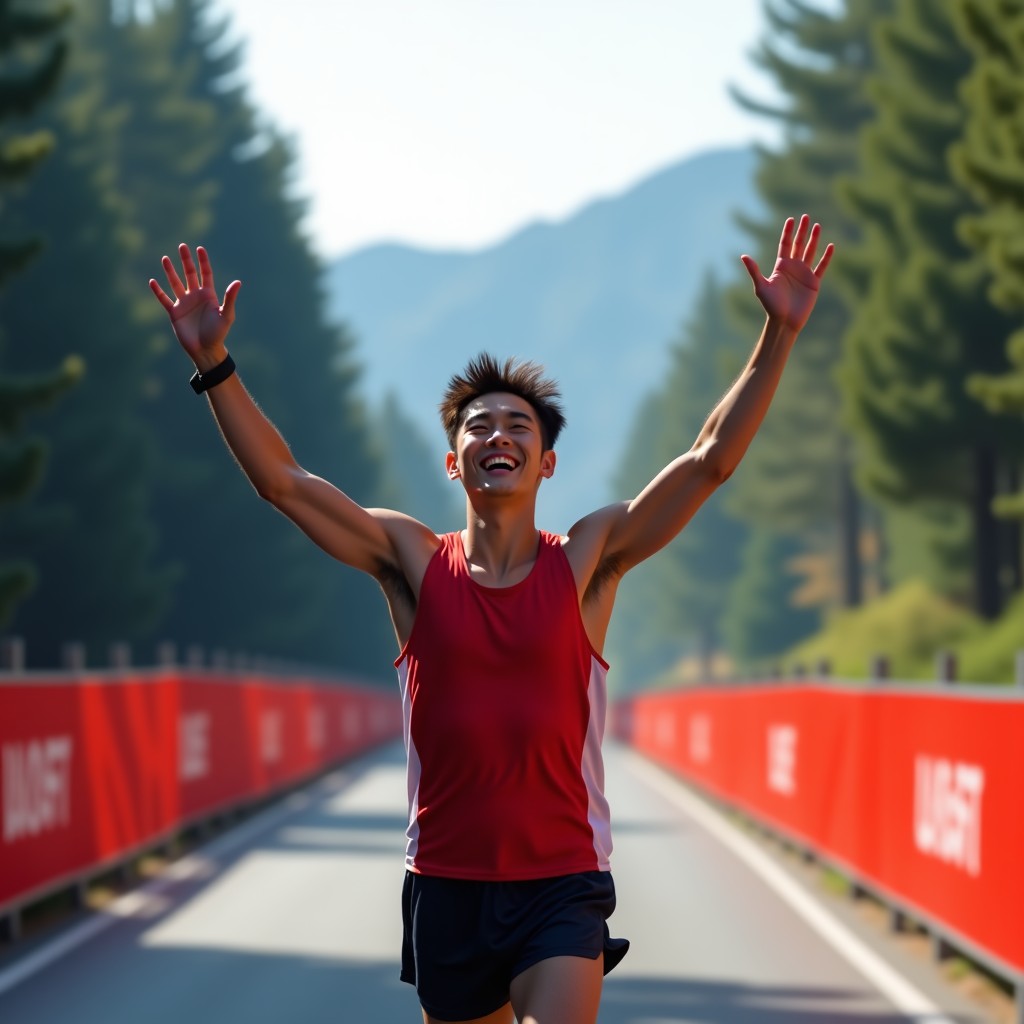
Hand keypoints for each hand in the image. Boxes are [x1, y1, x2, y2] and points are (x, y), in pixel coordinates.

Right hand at [149, 244, 240, 369]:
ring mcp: (184, 304)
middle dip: (186, 260)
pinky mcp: (174, 313)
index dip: (203, 261)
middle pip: (190, 274)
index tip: (200, 248)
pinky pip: (164, 299)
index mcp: (209, 295)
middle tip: (182, 246)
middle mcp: (195, 296)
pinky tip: (153, 281)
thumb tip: (238, 282)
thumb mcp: (226, 314)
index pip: (206, 273)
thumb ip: (230, 298)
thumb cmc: (218, 333)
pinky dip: (158, 291)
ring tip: (165, 258)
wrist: (206, 350)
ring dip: (170, 271)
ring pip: (175, 283)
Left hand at [740, 215, 833, 331]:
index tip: (791, 219)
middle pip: (798, 245)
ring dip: (814, 239)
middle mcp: (793, 268)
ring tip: (818, 226)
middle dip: (802, 231)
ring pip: (810, 252)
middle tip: (806, 216)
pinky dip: (826, 257)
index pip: (785, 244)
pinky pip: (821, 266)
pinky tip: (830, 246)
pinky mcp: (814, 282)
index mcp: (780, 266)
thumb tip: (743, 256)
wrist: (784, 321)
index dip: (788, 232)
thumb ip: (754, 270)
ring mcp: (804, 274)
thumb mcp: (761, 286)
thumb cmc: (771, 305)